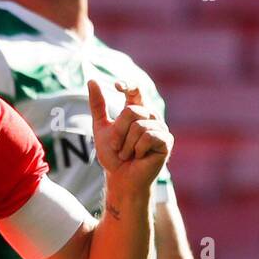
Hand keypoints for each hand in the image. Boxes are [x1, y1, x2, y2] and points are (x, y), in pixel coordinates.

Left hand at [87, 79, 171, 195]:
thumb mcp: (101, 128)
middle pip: (131, 111)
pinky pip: (148, 137)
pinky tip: (140, 157)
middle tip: (118, 148)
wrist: (121, 178)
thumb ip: (98, 105)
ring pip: (138, 126)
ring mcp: (160, 128)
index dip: (128, 85)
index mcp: (137, 111)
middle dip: (118, 133)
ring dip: (126, 145)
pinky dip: (137, 150)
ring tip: (129, 155)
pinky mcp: (166, 141)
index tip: (117, 86)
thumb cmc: (112, 155)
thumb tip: (92, 80)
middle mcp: (150, 116)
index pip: (135, 90)